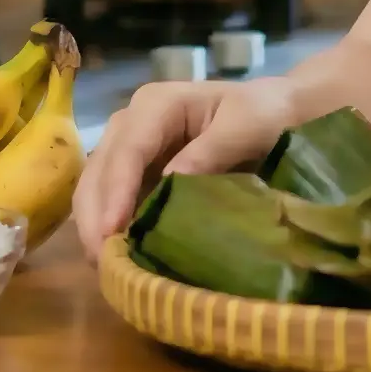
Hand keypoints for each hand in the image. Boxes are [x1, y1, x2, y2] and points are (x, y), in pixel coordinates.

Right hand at [73, 76, 301, 255]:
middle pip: (100, 169)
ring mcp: (132, 150)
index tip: (111, 231)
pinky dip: (110, 228)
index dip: (116, 190)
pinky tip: (118, 257)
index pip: (128, 149)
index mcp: (157, 104)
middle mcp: (133, 123)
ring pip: (96, 187)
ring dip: (95, 226)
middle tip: (102, 261)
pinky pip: (113, 201)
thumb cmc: (263, 114)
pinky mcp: (138, 175)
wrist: (276, 113)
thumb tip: (169, 183)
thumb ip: (210, 151)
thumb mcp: (246, 125)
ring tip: (107, 267)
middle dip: (94, 215)